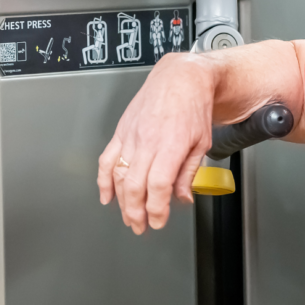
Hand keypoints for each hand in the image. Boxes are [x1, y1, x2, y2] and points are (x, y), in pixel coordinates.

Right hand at [97, 54, 214, 234]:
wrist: (180, 78)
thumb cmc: (194, 106)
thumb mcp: (202, 142)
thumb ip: (189, 172)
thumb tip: (182, 198)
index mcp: (171, 145)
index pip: (158, 186)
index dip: (156, 210)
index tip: (158, 222)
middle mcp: (148, 141)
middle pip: (134, 185)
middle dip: (136, 212)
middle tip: (141, 226)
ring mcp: (131, 136)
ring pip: (118, 175)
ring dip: (121, 201)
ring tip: (128, 217)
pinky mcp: (121, 131)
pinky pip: (107, 158)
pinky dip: (102, 180)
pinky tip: (106, 196)